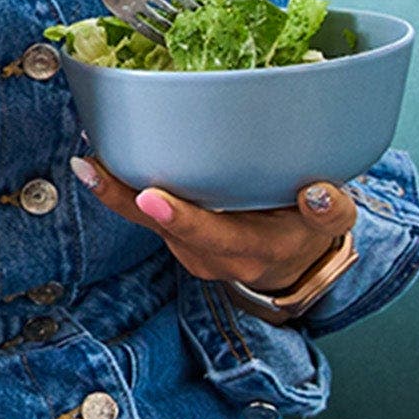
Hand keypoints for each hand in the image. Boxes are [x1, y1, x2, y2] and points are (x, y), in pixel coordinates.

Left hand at [69, 153, 354, 306]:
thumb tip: (320, 193)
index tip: (153, 198)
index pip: (214, 238)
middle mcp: (211, 256)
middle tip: (94, 167)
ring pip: (144, 221)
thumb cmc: (306, 233)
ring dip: (116, 189)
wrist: (289, 265)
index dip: (182, 219)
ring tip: (88, 154)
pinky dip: (119, 188)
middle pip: (164, 228)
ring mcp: (187, 248)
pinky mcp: (173, 234)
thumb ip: (329, 211)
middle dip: (127, 198)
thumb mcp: (330, 226)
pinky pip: (141, 212)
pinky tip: (95, 161)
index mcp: (251, 252)